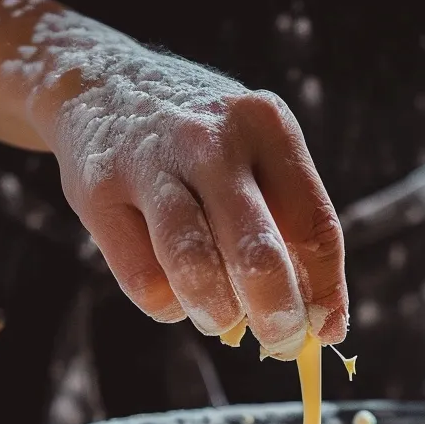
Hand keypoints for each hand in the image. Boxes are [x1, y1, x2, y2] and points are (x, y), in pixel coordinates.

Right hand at [21, 11, 347, 358]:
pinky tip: (172, 289)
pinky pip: (144, 280)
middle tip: (277, 340)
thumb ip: (288, 224)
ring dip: (216, 312)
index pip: (314, 226)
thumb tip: (322, 324)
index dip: (325, 291)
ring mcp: (150, 164)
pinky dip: (167, 304)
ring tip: (220, 319)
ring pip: (193, 265)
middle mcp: (210, 140)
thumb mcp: (253, 152)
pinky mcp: (98, 193)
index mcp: (265, 126)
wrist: (100, 83)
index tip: (323, 330)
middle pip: (258, 251)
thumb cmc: (200, 141)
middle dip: (275, 313)